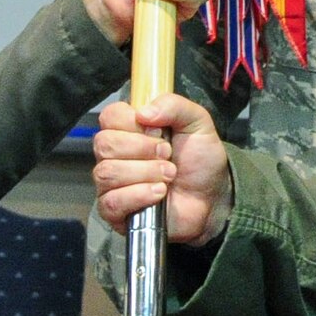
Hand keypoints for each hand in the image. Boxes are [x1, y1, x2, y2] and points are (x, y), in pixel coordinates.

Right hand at [92, 94, 231, 245]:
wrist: (211, 197)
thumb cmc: (199, 161)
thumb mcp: (197, 123)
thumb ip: (174, 105)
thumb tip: (143, 112)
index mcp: (129, 129)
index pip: (109, 116)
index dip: (132, 123)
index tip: (159, 132)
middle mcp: (114, 155)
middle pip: (104, 144)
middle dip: (142, 149)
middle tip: (168, 155)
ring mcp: (111, 183)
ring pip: (107, 172)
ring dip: (145, 173)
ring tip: (169, 176)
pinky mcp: (114, 210)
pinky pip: (111, 201)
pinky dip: (139, 195)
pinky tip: (158, 193)